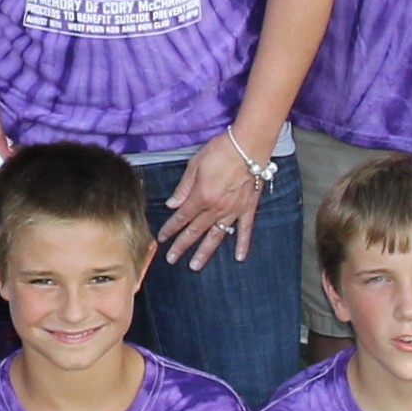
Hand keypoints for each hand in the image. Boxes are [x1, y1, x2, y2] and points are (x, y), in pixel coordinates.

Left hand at [157, 140, 264, 267]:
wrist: (249, 145)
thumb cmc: (221, 150)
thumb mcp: (195, 164)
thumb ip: (184, 187)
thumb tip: (172, 205)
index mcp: (201, 196)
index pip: (182, 217)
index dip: (171, 228)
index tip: (162, 238)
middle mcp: (216, 207)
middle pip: (196, 230)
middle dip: (182, 245)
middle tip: (172, 258)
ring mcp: (234, 210)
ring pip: (217, 235)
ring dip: (205, 252)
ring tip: (196, 266)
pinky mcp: (248, 208)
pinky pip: (245, 230)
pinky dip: (242, 244)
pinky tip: (239, 258)